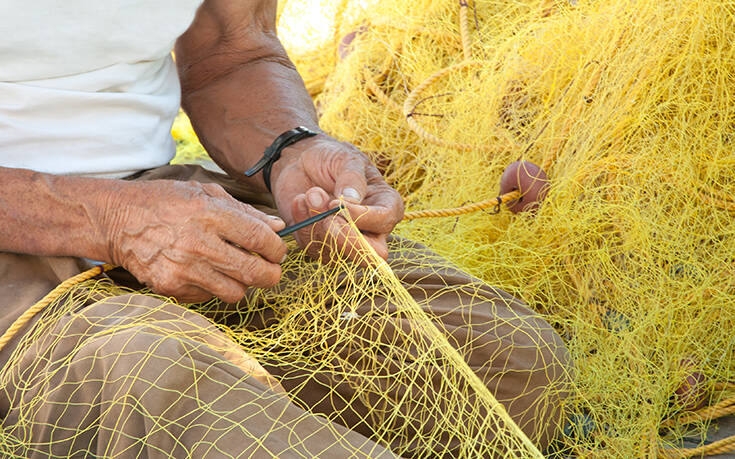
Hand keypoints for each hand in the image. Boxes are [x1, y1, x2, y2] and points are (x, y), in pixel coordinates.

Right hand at [105, 180, 286, 302]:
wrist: (116, 219)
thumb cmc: (165, 202)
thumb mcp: (205, 193)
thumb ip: (244, 211)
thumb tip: (278, 227)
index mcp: (210, 215)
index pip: (260, 239)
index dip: (277, 249)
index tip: (278, 251)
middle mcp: (198, 244)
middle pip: (254, 273)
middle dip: (271, 275)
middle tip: (271, 270)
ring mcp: (183, 269)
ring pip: (235, 293)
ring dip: (242, 285)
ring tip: (235, 271)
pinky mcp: (170, 287)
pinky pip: (208, 298)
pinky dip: (213, 288)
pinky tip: (204, 272)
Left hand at [270, 136, 403, 261]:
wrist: (302, 161)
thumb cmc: (332, 157)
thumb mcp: (346, 158)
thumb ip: (352, 178)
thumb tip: (351, 201)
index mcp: (387, 205)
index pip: (384, 221)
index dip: (361, 216)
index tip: (335, 200)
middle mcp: (371, 230)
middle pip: (369, 255)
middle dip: (344, 238)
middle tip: (325, 217)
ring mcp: (346, 241)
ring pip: (336, 252)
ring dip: (317, 222)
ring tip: (310, 193)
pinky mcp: (320, 245)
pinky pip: (312, 247)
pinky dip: (302, 224)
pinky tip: (300, 200)